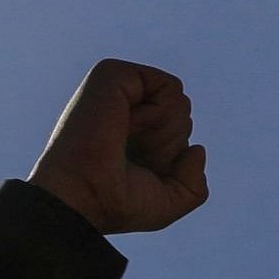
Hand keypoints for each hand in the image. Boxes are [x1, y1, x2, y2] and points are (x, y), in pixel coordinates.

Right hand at [28, 59, 210, 233]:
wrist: (82, 196)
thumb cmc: (115, 203)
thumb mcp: (167, 204)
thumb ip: (194, 184)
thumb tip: (196, 149)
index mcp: (128, 131)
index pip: (178, 130)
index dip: (169, 157)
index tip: (135, 171)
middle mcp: (121, 108)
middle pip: (183, 114)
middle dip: (169, 143)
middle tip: (130, 156)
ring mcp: (115, 90)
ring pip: (180, 101)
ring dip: (163, 132)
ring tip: (124, 140)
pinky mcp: (113, 75)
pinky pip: (170, 88)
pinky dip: (159, 113)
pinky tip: (127, 125)